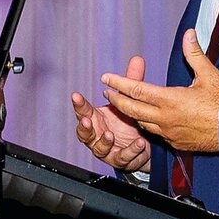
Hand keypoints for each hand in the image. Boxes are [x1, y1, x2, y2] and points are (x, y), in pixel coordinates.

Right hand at [72, 55, 151, 171]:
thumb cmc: (128, 122)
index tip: (76, 95)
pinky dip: (130, 151)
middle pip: (84, 133)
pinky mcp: (120, 159)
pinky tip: (139, 143)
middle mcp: (98, 134)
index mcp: (96, 119)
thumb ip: (131, 82)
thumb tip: (137, 59)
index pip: (83, 110)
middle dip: (83, 128)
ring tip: (111, 135)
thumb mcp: (129, 101)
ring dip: (103, 142)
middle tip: (86, 121)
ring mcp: (107, 149)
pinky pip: (122, 157)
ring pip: (99, 148)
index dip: (79, 104)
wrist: (142, 146)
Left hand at [99, 31, 218, 151]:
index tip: (105, 78)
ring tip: (125, 104)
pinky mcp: (176, 143)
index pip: (136, 90)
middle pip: (131, 110)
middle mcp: (165, 119)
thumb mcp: (209, 75)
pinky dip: (148, 125)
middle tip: (107, 92)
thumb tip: (189, 33)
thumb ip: (194, 54)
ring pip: (142, 123)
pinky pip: (156, 134)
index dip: (119, 83)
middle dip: (117, 100)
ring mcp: (169, 133)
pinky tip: (148, 119)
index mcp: (170, 100)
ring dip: (131, 113)